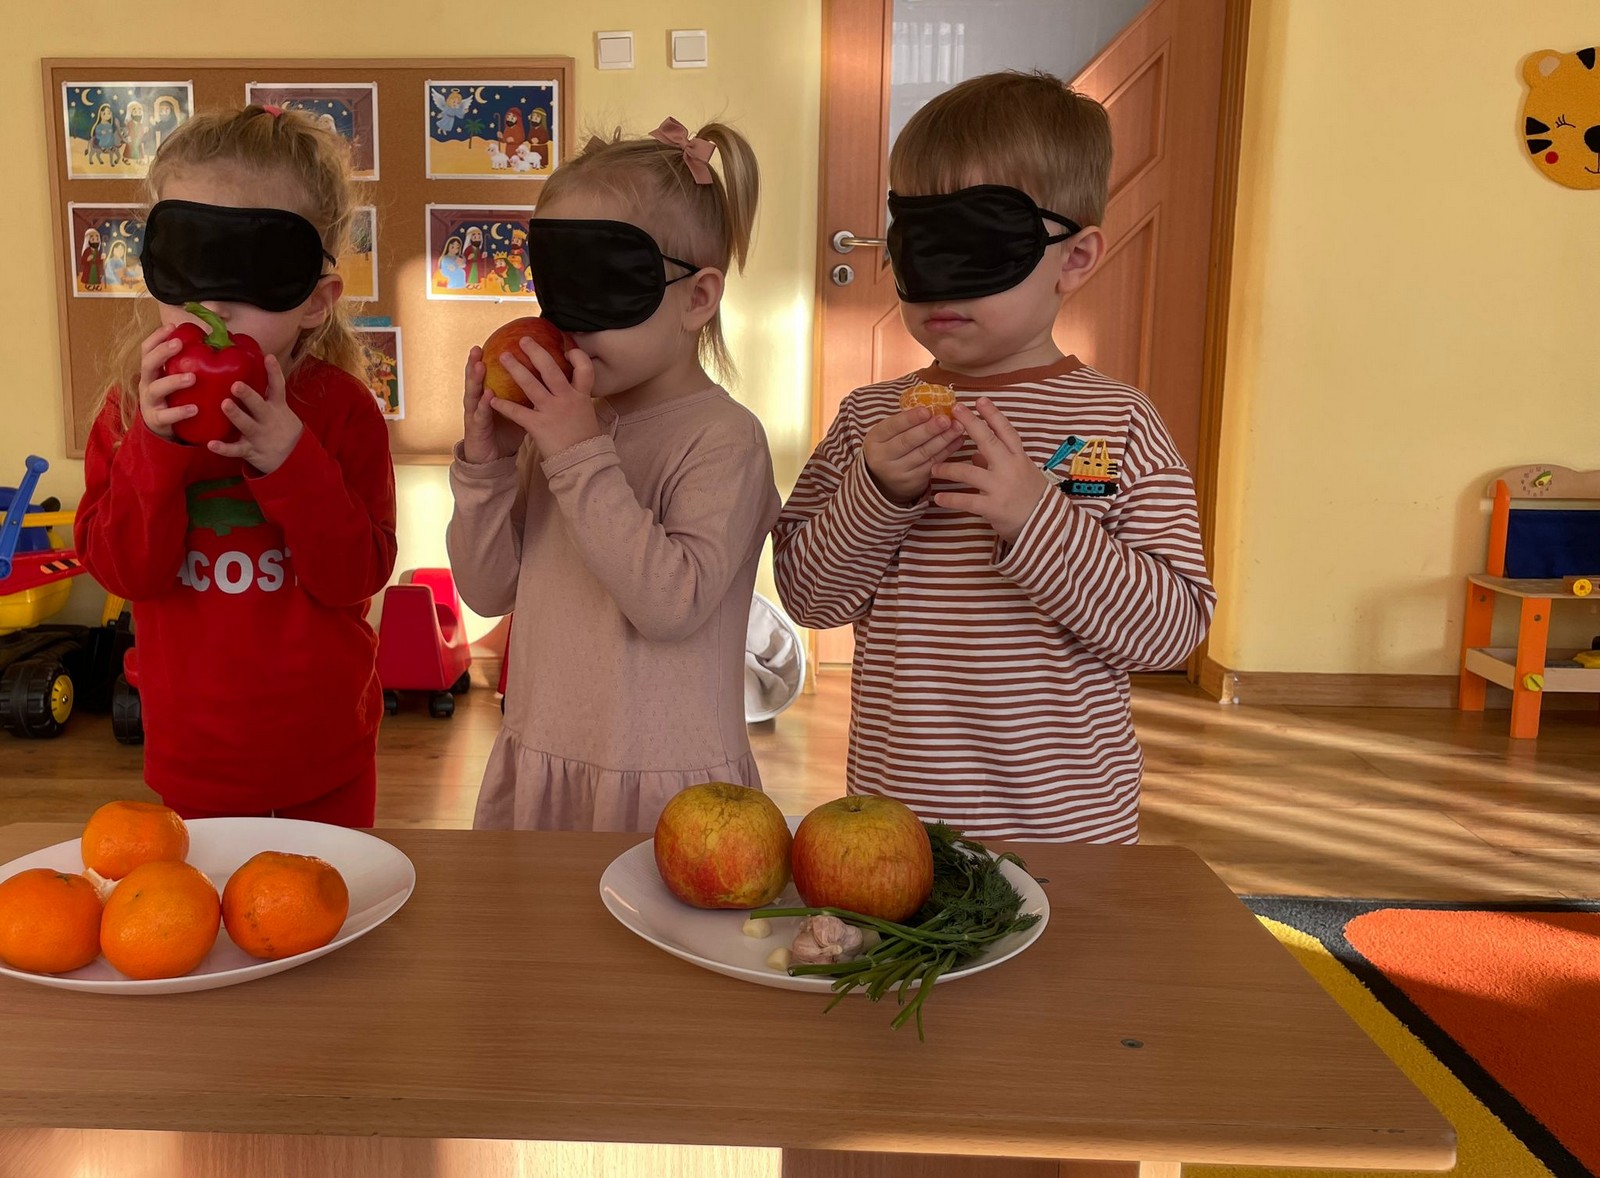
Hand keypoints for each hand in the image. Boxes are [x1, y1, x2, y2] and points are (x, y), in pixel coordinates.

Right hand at [136, 325, 197, 439]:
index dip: (157, 337)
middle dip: (162, 352)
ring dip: (173, 381)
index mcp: (152, 371)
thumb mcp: (176, 379)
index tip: (172, 326)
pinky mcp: (157, 421)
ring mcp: (150, 403)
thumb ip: (189, 364)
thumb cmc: (175, 397)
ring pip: (156, 389)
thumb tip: (218, 340)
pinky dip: (180, 412)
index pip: (147, 349)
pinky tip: (194, 409)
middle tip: (179, 344)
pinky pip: (166, 416)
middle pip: (148, 364)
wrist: (165, 430)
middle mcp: (147, 384)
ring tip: (192, 378)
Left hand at [208, 355, 303, 474]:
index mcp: (276, 407)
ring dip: (236, 416)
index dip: (274, 372)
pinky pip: (236, 450)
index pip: (277, 387)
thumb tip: (249, 364)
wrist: (293, 458)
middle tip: (236, 385)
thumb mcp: (280, 409)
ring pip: (247, 425)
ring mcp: (259, 436)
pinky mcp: (251, 450)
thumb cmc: (279, 427)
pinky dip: (224, 448)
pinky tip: (211, 444)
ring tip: (225, 405)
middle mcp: (268, 420)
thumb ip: (265, 392)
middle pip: (259, 406)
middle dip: (248, 396)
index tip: (269, 357)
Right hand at [460, 346, 525, 464]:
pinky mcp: (477, 429)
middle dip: (475, 362)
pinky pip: (482, 415)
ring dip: (475, 378)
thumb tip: (547, 380)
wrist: (492, 461)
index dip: (490, 359)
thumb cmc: (505, 433)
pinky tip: (487, 395)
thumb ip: (524, 395)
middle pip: (477, 378)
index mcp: (491, 395)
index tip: (488, 345)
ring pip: (474, 393)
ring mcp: (477, 414)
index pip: (488, 373)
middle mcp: (481, 402)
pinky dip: (484, 404)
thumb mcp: (517, 411)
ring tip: (478, 364)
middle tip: (478, 348)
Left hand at [486, 338, 600, 461]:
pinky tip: (493, 399)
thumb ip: (579, 402)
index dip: (576, 356)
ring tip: (503, 357)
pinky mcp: (539, 425)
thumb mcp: (588, 416)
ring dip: (515, 369)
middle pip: (550, 368)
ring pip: (530, 384)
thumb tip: (575, 393)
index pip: (584, 368)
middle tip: (523, 340)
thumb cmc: (586, 443)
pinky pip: (517, 412)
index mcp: (581, 396)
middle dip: (535, 352)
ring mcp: (552, 411)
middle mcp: (567, 399)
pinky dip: (503, 405)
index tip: (566, 350)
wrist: (583, 463)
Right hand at [863, 407, 964, 505]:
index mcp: (875, 439)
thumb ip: (905, 422)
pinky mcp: (913, 482)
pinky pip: (933, 464)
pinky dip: (947, 451)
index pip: (892, 427)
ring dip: (944, 439)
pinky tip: (958, 440)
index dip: (910, 419)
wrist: (884, 479)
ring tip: (958, 427)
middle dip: (929, 429)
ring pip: (924, 453)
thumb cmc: (891, 446)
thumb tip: (934, 404)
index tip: (926, 410)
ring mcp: (898, 472)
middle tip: (946, 419)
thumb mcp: (888, 434)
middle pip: (908, 442)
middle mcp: (883, 458)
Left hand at [931, 398, 1049, 542]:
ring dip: (949, 469)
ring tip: (934, 468)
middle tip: (955, 411)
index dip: (993, 414)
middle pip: (988, 441)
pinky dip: (951, 498)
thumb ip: (997, 463)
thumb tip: (975, 455)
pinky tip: (938, 497)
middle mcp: (1010, 468)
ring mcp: (1001, 486)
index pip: (1006, 431)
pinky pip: (967, 500)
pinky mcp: (993, 507)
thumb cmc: (1031, 497)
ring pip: (969, 472)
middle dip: (971, 424)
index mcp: (1019, 458)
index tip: (980, 400)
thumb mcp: (1020, 474)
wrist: (1045, 525)